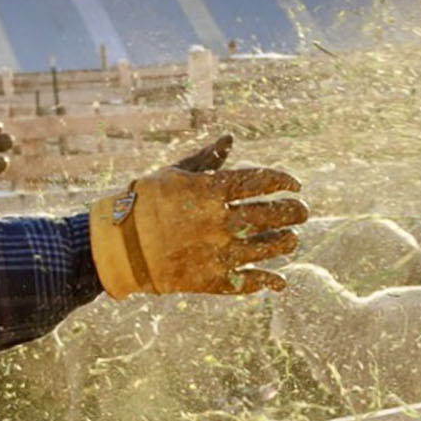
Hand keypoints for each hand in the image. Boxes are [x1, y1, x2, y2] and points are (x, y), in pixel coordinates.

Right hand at [89, 136, 306, 296]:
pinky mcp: (211, 280)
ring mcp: (217, 252)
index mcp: (210, 191)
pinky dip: (268, 282)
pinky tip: (280, 281)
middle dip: (294, 212)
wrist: (119, 246)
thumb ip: (208, 158)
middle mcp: (219, 222)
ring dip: (286, 242)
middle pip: (271, 216)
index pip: (260, 182)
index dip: (284, 182)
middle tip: (301, 212)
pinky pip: (249, 282)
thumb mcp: (175, 173)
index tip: (295, 185)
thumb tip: (230, 137)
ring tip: (291, 239)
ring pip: (267, 248)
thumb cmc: (145, 203)